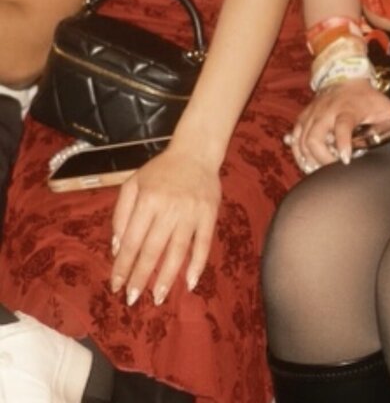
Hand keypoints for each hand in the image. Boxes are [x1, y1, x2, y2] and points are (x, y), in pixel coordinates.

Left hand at [110, 145, 219, 306]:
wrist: (196, 153)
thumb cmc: (160, 170)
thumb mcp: (133, 183)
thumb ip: (121, 213)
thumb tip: (118, 248)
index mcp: (147, 200)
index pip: (132, 240)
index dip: (123, 265)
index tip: (116, 285)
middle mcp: (169, 208)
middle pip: (152, 250)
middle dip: (141, 277)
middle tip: (132, 299)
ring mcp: (191, 213)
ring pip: (177, 251)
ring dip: (167, 277)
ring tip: (158, 298)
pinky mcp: (209, 215)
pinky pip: (203, 244)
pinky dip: (198, 264)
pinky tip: (190, 282)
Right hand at [287, 79, 389, 171]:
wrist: (345, 76)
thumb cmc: (367, 97)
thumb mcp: (388, 108)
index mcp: (348, 109)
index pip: (342, 126)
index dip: (342, 142)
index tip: (345, 159)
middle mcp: (327, 111)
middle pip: (314, 137)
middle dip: (321, 158)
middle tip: (332, 168)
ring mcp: (313, 113)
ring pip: (300, 139)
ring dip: (307, 158)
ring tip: (318, 169)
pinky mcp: (304, 116)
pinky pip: (294, 136)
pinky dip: (297, 151)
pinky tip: (304, 160)